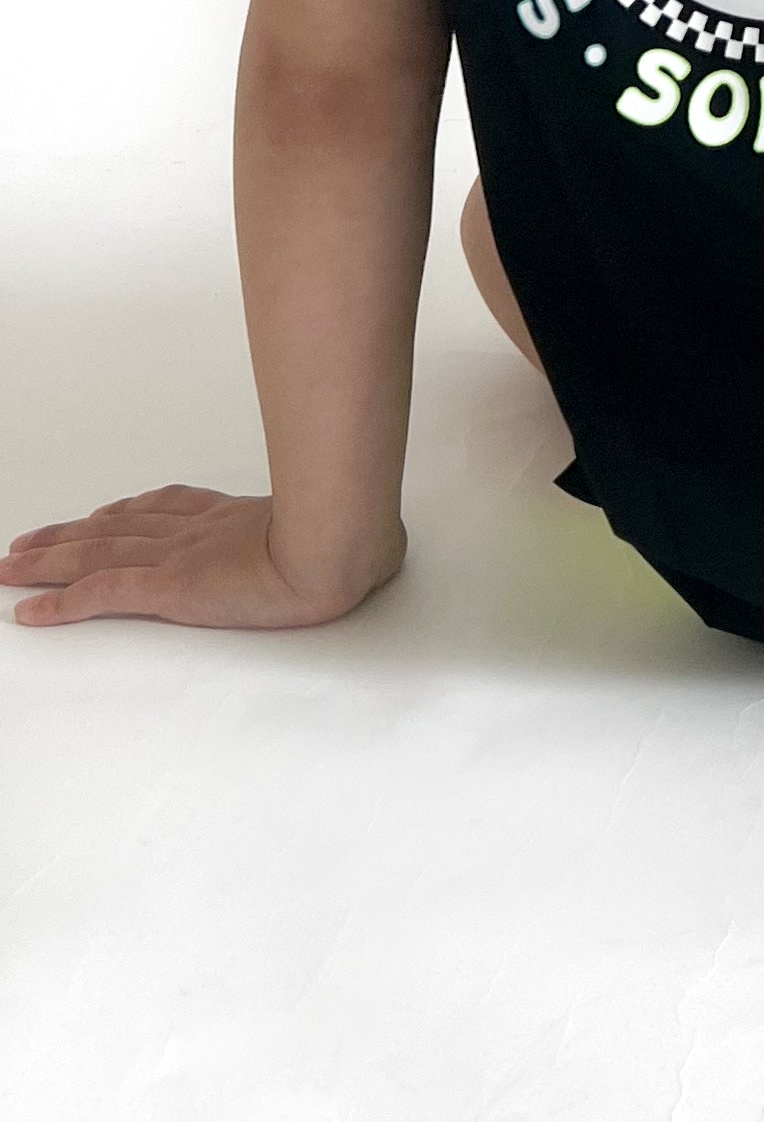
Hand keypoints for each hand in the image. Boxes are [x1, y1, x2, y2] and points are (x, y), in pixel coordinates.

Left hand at [2, 485, 401, 631]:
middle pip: (115, 528)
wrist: (340, 546)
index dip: (124, 513)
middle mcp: (195, 531)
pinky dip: (58, 603)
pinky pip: (99, 595)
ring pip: (94, 555)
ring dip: (47, 562)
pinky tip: (29, 611)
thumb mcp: (341, 532)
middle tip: (27, 542)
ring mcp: (178, 557)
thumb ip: (334, 536)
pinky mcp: (168, 590)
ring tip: (11, 567)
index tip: (100, 515)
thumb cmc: (350, 541)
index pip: (163, 509)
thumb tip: (370, 547)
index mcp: (232, 518)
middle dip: (68, 536)